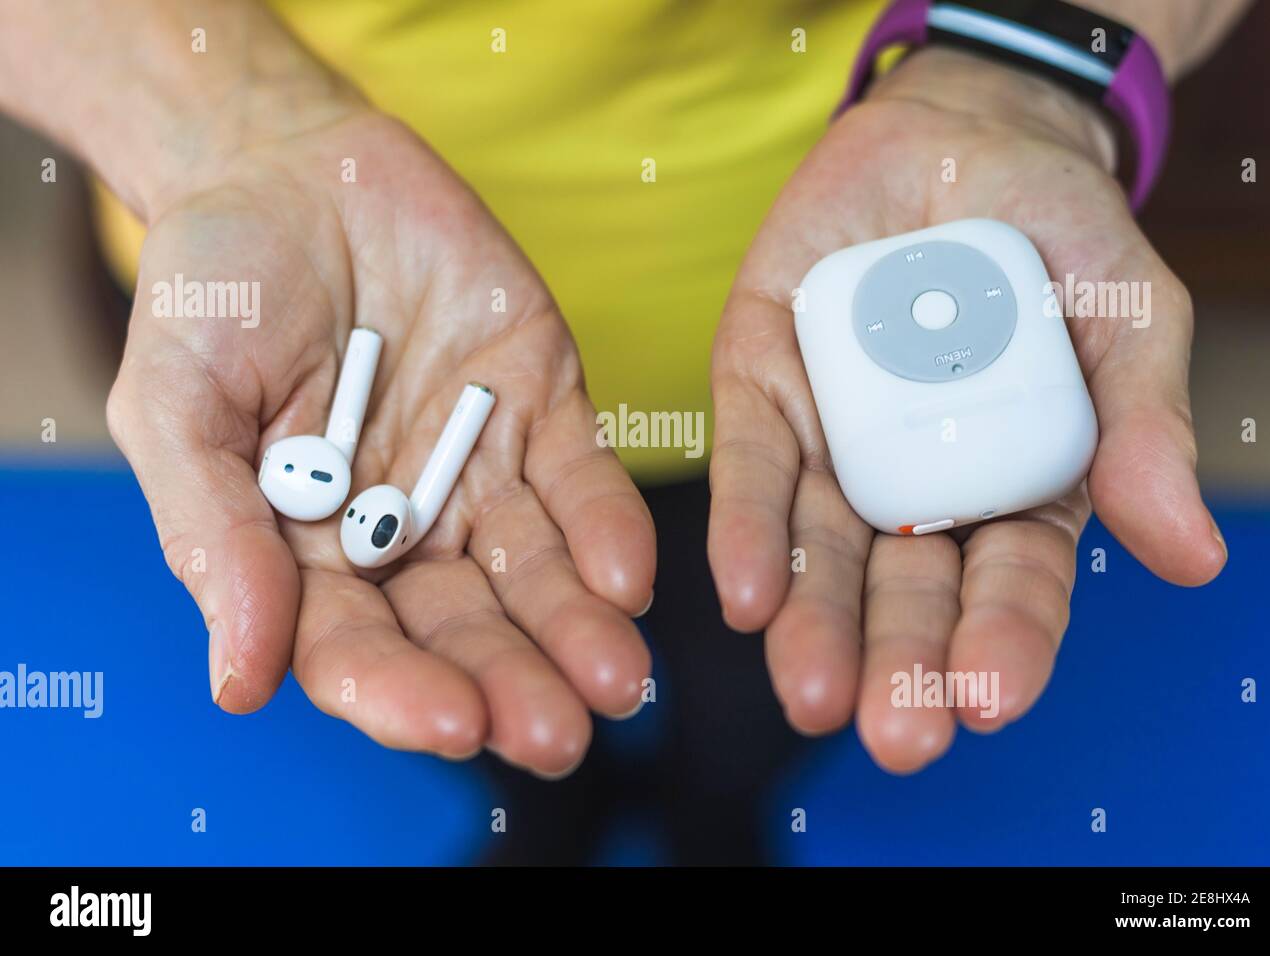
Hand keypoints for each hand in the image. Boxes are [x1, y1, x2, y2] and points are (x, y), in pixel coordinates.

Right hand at [108, 106, 654, 776]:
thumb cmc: (213, 291)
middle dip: (509, 682)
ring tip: (616, 682)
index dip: (399, 690)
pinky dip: (607, 527)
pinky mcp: (544, 407)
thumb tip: (240, 682)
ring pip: (535, 572)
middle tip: (555, 735)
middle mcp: (403, 531)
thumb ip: (212, 532)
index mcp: (309, 553)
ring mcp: (480, 472)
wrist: (292, 167)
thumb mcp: (177, 403)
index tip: (449, 721)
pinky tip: (629, 577)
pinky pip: (583, 480)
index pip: (356, 647)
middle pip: (462, 628)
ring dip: (577, 629)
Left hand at [708, 48, 1225, 772]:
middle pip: (905, 590)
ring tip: (810, 690)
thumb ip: (1143, 425)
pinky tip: (746, 595)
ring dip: (813, 623)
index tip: (988, 700)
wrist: (963, 138)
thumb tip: (1190, 557)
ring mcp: (835, 439)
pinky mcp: (763, 385)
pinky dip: (748, 528)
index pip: (1009, 585)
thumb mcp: (1128, 316)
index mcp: (1015, 487)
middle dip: (898, 662)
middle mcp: (917, 485)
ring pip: (820, 549)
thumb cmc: (1058, 237)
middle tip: (894, 735)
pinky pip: (752, 466)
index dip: (1002, 643)